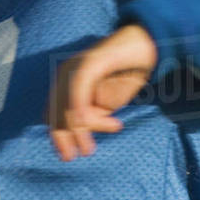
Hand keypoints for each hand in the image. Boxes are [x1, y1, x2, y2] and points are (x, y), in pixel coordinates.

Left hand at [47, 23, 157, 161]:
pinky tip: (86, 122)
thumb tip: (81, 130)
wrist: (147, 44)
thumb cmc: (128, 73)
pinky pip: (79, 87)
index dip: (58, 137)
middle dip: (66, 137)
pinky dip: (80, 107)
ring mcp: (76, 67)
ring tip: (104, 136)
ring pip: (68, 106)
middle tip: (85, 153)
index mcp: (65, 84)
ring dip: (82, 128)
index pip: (51, 116)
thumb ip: (94, 115)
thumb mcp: (108, 101)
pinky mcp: (90, 62)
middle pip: (56, 113)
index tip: (71, 155)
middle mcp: (65, 73)